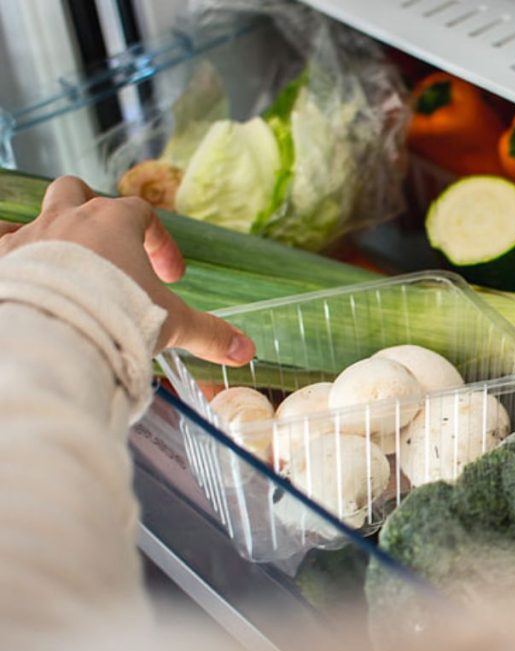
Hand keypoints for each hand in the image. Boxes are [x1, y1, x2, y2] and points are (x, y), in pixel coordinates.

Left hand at [0, 176, 254, 364]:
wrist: (55, 331)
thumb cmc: (117, 315)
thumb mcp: (171, 323)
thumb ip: (209, 333)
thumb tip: (246, 350)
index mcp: (116, 222)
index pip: (144, 214)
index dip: (160, 242)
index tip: (172, 276)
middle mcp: (69, 219)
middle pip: (76, 192)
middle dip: (92, 211)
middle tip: (108, 248)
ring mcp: (29, 237)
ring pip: (35, 212)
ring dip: (48, 230)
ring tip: (61, 264)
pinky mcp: (1, 259)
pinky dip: (8, 252)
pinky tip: (17, 271)